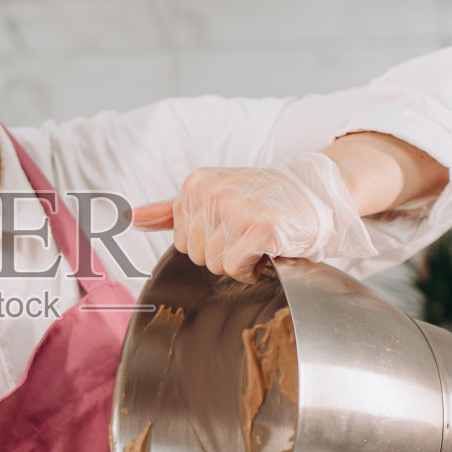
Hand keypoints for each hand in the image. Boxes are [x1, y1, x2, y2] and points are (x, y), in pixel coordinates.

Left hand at [130, 153, 375, 282]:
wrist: (320, 190)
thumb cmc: (268, 198)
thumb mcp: (216, 195)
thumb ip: (172, 210)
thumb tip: (130, 218)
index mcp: (196, 183)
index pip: (183, 242)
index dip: (212, 242)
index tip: (235, 224)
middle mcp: (212, 192)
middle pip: (198, 256)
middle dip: (227, 253)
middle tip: (252, 231)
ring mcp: (235, 207)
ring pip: (217, 265)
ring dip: (243, 260)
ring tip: (263, 237)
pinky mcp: (259, 227)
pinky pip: (238, 268)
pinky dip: (256, 267)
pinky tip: (271, 246)